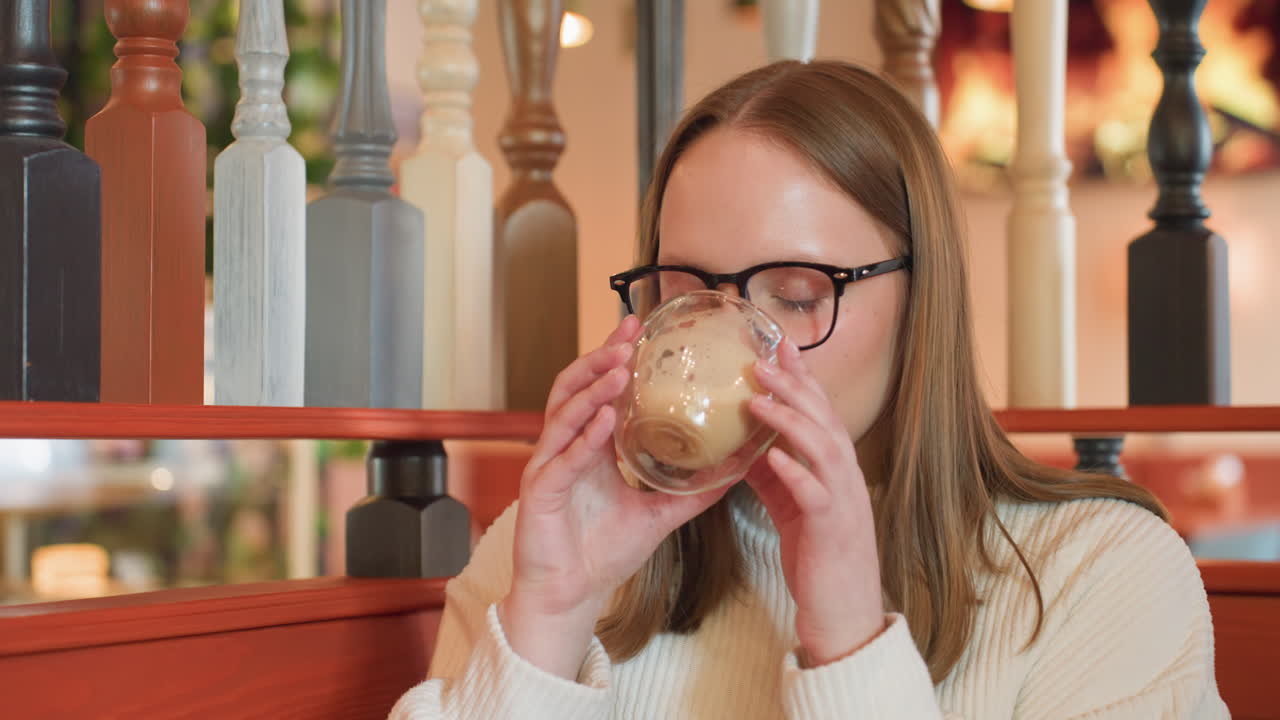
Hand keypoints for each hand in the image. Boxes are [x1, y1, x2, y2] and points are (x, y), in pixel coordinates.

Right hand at [502, 315, 731, 679]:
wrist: (571, 597)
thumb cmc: (602, 553)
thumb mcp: (657, 516)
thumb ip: (691, 493)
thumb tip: (735, 472)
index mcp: (589, 447)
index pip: (599, 389)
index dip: (614, 356)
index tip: (639, 326)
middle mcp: (565, 448)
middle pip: (575, 387)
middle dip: (599, 358)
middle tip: (628, 336)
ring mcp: (549, 466)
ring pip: (564, 413)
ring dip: (592, 389)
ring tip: (620, 368)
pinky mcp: (539, 491)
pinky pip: (562, 457)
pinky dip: (583, 437)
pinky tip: (604, 420)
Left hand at [747, 338, 886, 666]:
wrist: (844, 611)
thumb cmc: (819, 557)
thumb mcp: (790, 508)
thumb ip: (772, 477)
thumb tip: (744, 449)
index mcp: (835, 469)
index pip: (821, 411)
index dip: (802, 377)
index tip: (780, 346)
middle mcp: (845, 477)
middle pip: (824, 419)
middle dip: (794, 386)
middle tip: (760, 360)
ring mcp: (843, 500)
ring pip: (824, 447)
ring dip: (791, 420)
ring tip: (757, 400)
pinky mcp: (831, 528)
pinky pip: (815, 493)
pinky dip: (795, 471)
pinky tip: (772, 455)